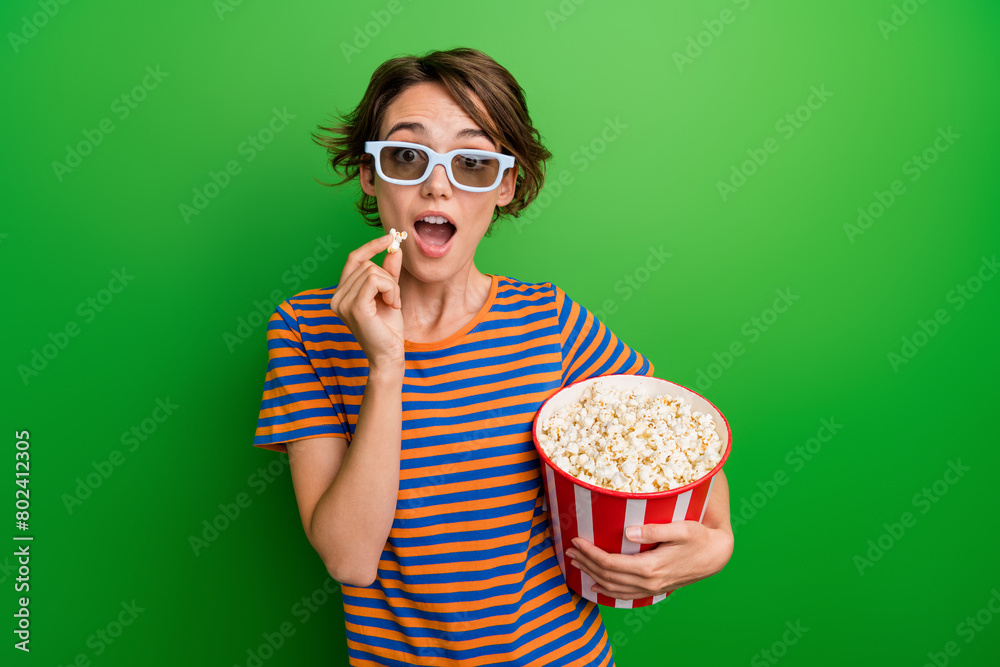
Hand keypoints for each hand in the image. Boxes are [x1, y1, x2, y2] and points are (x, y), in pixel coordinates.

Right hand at [329, 233, 404, 370]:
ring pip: (373, 271)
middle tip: (393, 298)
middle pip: (367, 265)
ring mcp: (343, 303)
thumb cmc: (388, 329)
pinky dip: (390, 290)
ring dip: (391, 286)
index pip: (353, 259)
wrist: (390, 355)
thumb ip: (389, 271)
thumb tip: (394, 247)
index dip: (371, 246)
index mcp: (341, 293)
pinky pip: (376, 280)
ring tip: (392, 304)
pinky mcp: (354, 307)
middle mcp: (337, 297)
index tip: (391, 238)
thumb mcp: (389, 294)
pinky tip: (392, 305)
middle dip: (388, 277)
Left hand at [565, 521, 733, 599]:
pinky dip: (607, 590)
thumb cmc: (698, 537)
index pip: (610, 563)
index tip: (577, 540)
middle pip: (607, 576)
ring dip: (592, 575)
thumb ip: (654, 530)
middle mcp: (649, 582)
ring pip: (613, 588)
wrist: (716, 555)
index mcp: (651, 567)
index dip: (591, 553)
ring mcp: (652, 589)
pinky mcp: (655, 589)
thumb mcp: (680, 528)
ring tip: (576, 562)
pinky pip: (625, 595)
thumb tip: (628, 532)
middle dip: (586, 562)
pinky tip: (596, 584)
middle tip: (569, 549)